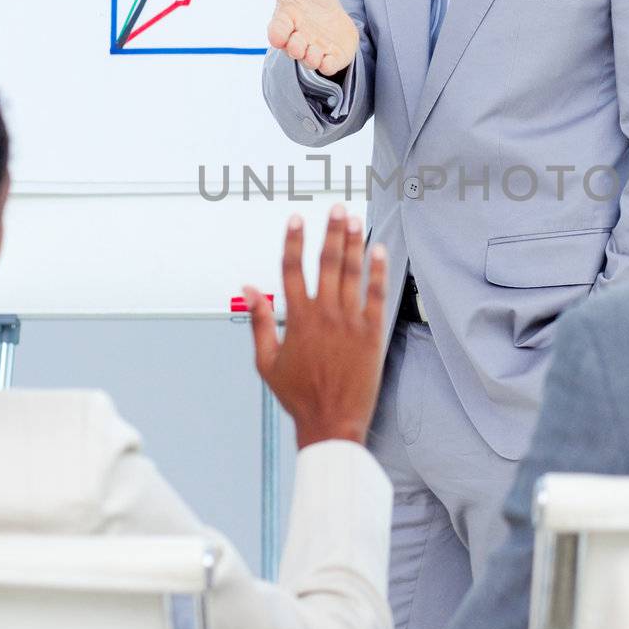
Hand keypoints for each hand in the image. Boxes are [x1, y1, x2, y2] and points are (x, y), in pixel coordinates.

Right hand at [234, 0, 358, 76]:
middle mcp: (298, 38)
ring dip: (310, 58)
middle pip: (292, 49)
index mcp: (286, 21)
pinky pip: (329, 66)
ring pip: (309, 61)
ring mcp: (315, 49)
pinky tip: (329, 57)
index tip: (278, 35)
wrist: (337, 12)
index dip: (277, 35)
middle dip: (295, 47)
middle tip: (298, 42)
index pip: (276, 32)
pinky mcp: (332, 58)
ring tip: (314, 50)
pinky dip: (328, 65)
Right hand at [243, 208, 387, 449]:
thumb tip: (249, 289)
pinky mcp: (372, 333)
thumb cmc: (298, 395)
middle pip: (326, 263)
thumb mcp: (266, 361)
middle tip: (335, 207)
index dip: (292, 242)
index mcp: (297, 320)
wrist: (331, 421)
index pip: (291, 270)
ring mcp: (350, 322)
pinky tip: (378, 250)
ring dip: (353, 243)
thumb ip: (259, 321)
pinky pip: (376, 294)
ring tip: (354, 219)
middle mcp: (324, 315)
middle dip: (330, 232)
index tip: (295, 219)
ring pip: (351, 273)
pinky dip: (377, 271)